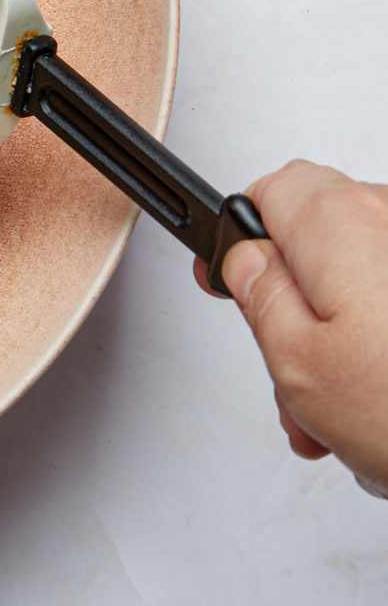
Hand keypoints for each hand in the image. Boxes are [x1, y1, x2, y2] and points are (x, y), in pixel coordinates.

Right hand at [194, 160, 387, 492]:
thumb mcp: (296, 361)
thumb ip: (256, 293)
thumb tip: (246, 261)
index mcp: (342, 220)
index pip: (268, 191)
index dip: (242, 241)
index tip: (235, 283)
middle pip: (321, 240)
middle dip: (300, 308)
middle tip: (296, 375)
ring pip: (369, 278)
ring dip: (350, 335)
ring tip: (350, 414)